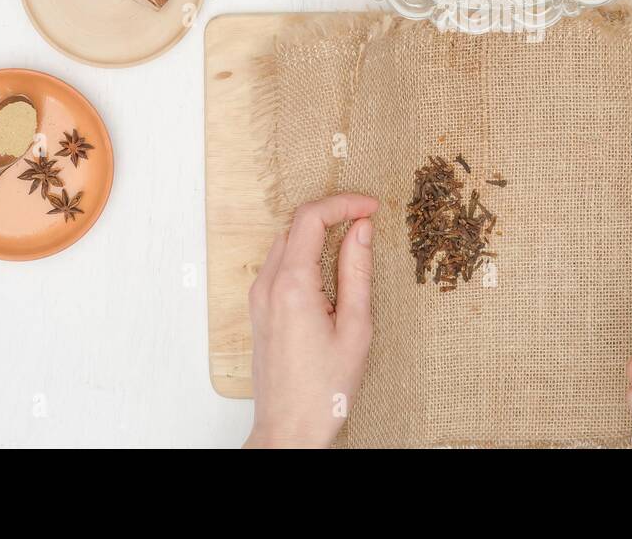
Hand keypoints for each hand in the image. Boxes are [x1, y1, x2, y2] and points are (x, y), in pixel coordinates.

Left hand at [244, 193, 378, 448]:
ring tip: (353, 240)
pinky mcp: (260, 310)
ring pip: (286, 242)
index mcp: (292, 285)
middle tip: (367, 219)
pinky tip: (331, 268)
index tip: (372, 208)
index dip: (344, 203)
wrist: (289, 429)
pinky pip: (279, 264)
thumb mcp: (355, 326)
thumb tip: (361, 229)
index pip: (312, 217)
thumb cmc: (324, 389)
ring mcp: (259, 297)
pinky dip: (305, 253)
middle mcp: (267, 285)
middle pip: (296, 224)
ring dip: (318, 232)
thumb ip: (357, 271)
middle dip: (332, 212)